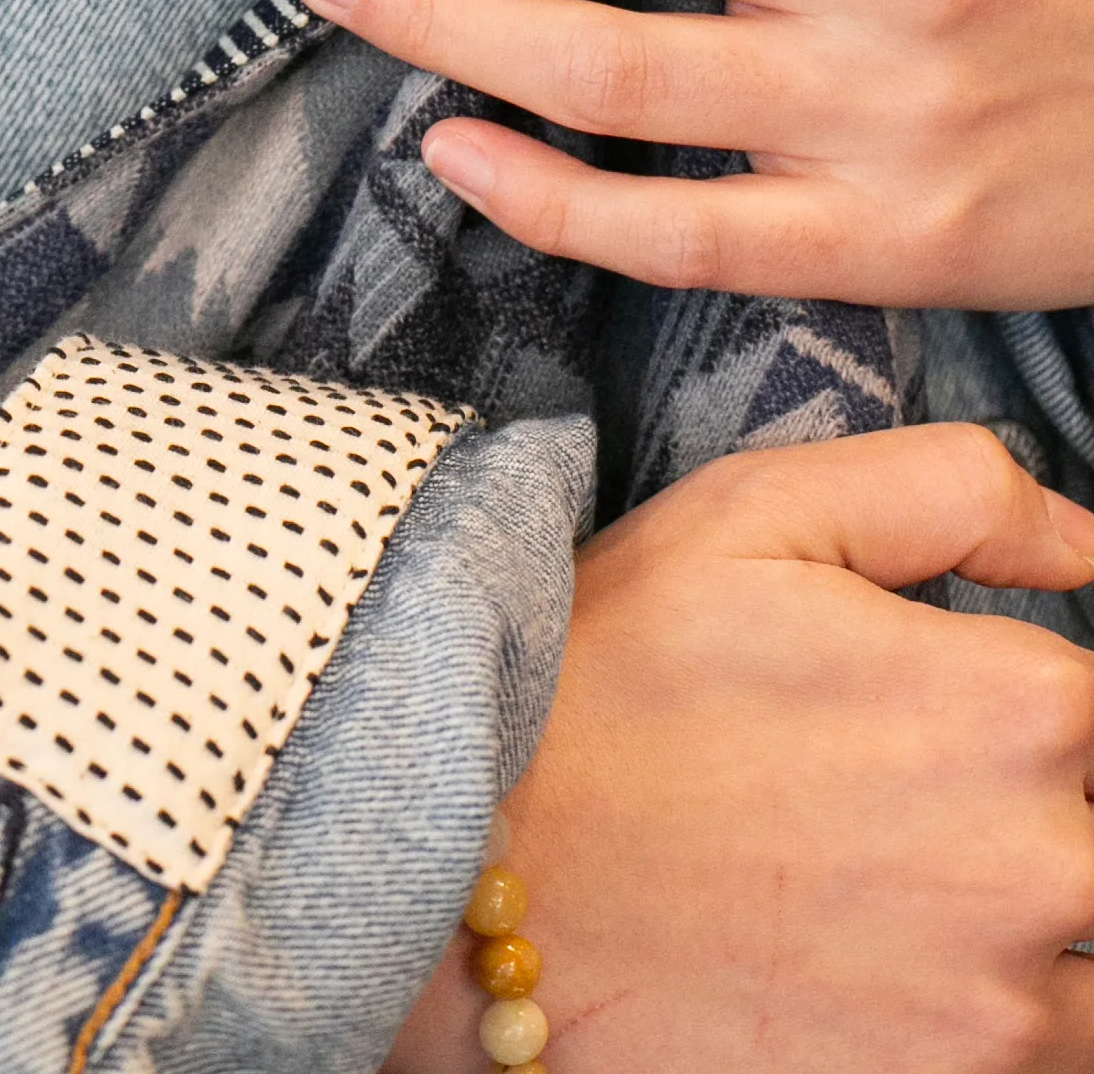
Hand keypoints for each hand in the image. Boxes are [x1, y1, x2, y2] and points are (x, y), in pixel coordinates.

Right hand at [384, 427, 1093, 1073]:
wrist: (474, 873)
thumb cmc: (607, 681)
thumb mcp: (749, 516)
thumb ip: (947, 490)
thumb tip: (1086, 540)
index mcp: (1017, 703)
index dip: (1045, 708)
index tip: (949, 717)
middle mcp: (1042, 862)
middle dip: (1044, 818)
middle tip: (901, 808)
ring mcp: (1002, 1008)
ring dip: (1041, 937)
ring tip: (901, 897)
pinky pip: (1044, 1061)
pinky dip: (992, 1022)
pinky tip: (887, 970)